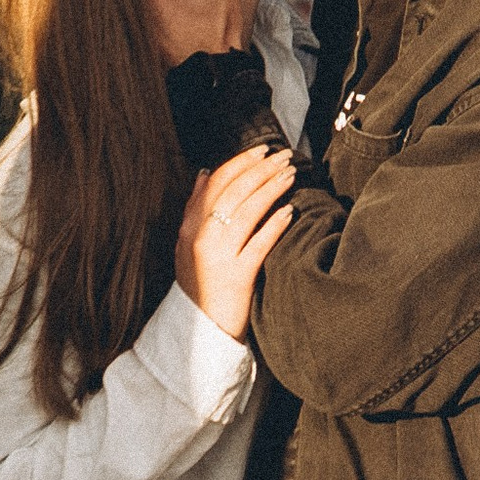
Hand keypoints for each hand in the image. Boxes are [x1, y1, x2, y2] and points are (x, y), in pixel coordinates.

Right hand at [175, 145, 296, 341]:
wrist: (201, 329)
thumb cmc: (201, 284)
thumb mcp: (188, 244)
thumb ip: (195, 208)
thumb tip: (204, 173)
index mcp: (189, 227)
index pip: (214, 183)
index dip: (240, 162)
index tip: (262, 150)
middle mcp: (201, 238)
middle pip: (234, 192)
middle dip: (261, 169)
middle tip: (284, 156)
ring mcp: (218, 258)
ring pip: (247, 212)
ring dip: (271, 189)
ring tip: (290, 175)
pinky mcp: (237, 277)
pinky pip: (259, 244)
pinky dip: (274, 225)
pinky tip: (290, 211)